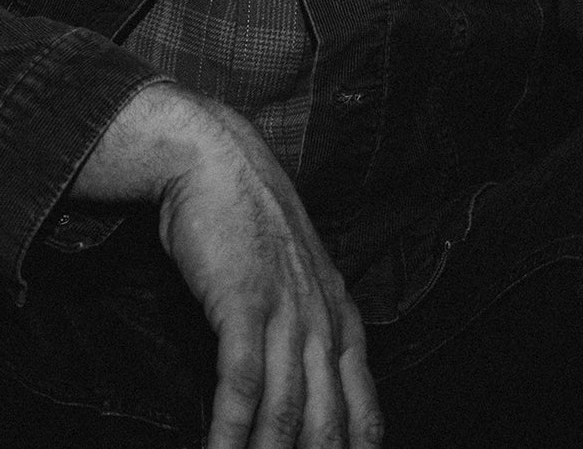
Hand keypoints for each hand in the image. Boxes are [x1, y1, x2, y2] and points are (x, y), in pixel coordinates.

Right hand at [72, 84, 381, 448]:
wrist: (216, 160)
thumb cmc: (248, 222)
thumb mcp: (295, 279)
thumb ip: (304, 332)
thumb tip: (293, 392)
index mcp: (343, 322)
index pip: (366, 413)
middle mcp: (323, 324)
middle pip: (329, 424)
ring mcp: (286, 313)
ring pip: (287, 412)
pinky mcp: (243, 304)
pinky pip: (240, 383)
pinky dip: (229, 430)